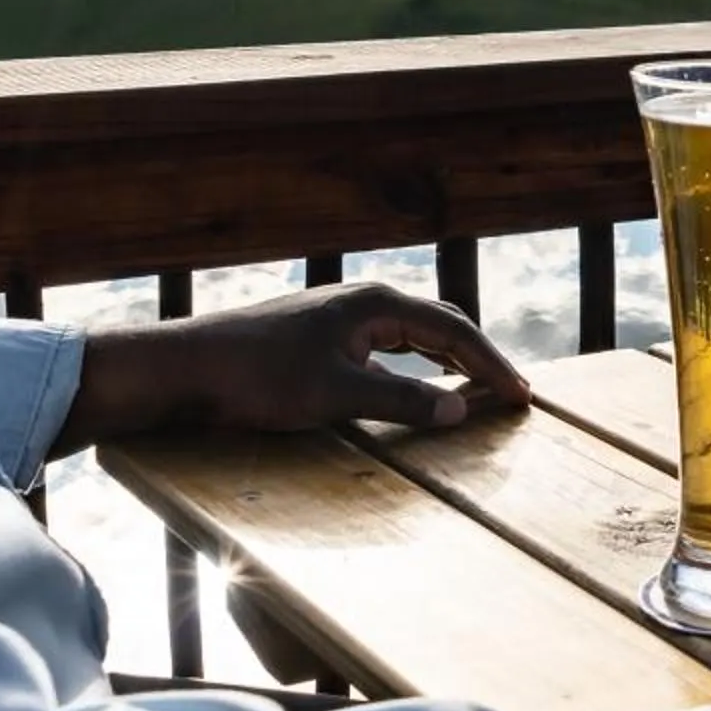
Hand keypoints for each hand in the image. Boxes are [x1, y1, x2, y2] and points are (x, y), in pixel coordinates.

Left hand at [55, 282, 531, 452]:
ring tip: (478, 388)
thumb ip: (402, 402)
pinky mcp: (321, 336)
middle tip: (512, 393)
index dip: (493, 366)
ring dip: (450, 359)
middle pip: (441, 324)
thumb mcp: (335, 395)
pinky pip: (388, 345)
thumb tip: (460, 410)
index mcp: (376, 303)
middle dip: (480, 357)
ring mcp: (341, 316)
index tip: (523, 398)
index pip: (455, 331)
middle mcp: (363, 300)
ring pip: (414, 333)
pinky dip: (417, 365)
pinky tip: (416, 386)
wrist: (187, 368)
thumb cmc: (258, 377)